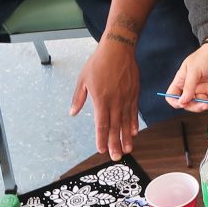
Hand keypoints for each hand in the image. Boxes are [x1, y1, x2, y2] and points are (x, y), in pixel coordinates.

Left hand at [70, 41, 139, 159]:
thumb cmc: (99, 63)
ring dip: (127, 137)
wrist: (118, 49)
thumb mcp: (83, 79)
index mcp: (101, 100)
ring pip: (126, 122)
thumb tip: (73, 113)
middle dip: (115, 143)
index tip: (102, 150)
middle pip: (115, 127)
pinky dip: (134, 123)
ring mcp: (126, 98)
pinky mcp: (134, 93)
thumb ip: (79, 98)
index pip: (102, 124)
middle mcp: (115, 101)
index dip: (101, 139)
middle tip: (117, 157)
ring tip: (128, 149)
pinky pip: (134, 111)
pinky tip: (134, 132)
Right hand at [166, 39, 207, 112]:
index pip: (172, 96)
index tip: (184, 103)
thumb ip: (188, 86)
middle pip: (187, 103)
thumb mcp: (195, 69)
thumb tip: (182, 101)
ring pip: (200, 104)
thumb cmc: (207, 54)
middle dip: (195, 106)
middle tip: (203, 105)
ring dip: (206, 105)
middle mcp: (191, 86)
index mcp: (182, 80)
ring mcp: (202, 88)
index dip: (176, 102)